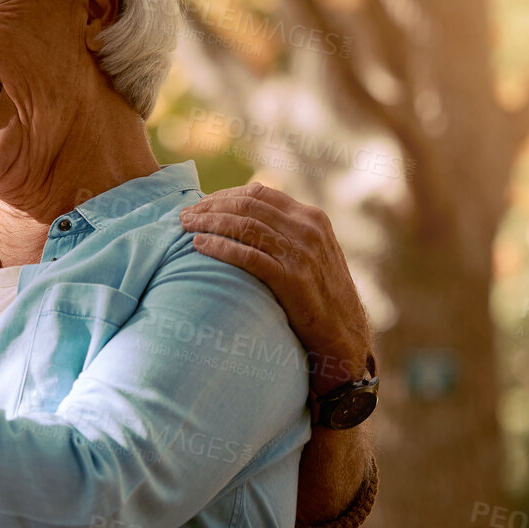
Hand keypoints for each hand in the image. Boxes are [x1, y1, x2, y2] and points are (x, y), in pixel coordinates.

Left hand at [180, 184, 371, 395]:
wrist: (344, 333)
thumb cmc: (319, 295)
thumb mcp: (311, 253)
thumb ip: (288, 233)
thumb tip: (247, 220)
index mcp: (312, 218)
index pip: (260, 193)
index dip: (224, 195)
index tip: (201, 204)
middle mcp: (308, 230)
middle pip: (247, 205)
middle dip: (211, 207)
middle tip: (185, 215)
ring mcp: (301, 253)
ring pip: (244, 225)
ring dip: (209, 223)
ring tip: (185, 227)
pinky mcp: (292, 278)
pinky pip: (248, 255)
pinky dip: (220, 247)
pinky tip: (199, 246)